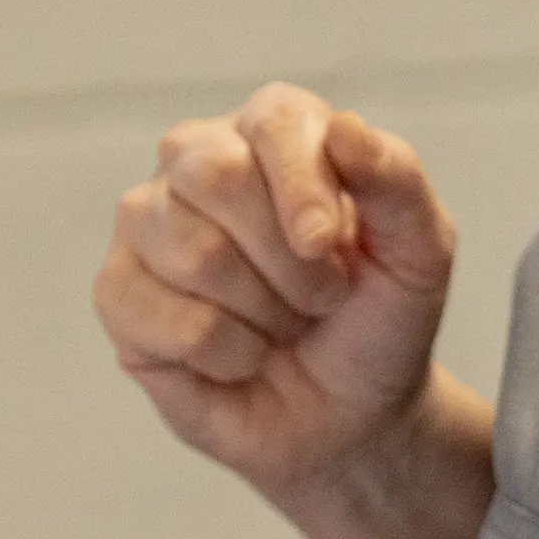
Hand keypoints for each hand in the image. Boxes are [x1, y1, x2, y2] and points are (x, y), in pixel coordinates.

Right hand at [95, 84, 457, 515]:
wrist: (348, 417)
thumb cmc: (377, 321)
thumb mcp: (421, 252)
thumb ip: (397, 182)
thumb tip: (345, 128)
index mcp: (272, 132)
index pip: (271, 121)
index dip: (302, 184)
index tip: (328, 245)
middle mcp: (196, 162)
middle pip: (214, 175)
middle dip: (287, 261)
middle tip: (320, 297)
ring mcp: (146, 227)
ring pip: (192, 252)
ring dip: (263, 314)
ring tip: (281, 325)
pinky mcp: (117, 293)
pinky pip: (165, 320)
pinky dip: (227, 355)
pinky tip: (239, 356)